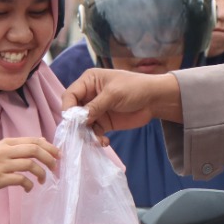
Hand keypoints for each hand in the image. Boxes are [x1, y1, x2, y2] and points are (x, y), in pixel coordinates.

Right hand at [0, 137, 59, 203]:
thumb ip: (18, 147)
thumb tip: (41, 142)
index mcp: (7, 143)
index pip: (34, 140)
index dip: (50, 147)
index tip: (58, 155)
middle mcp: (5, 151)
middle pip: (35, 150)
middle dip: (49, 159)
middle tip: (55, 168)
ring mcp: (2, 164)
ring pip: (30, 165)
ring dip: (41, 173)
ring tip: (42, 180)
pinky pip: (21, 180)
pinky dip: (29, 185)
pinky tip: (29, 188)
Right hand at [63, 69, 182, 133]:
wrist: (155, 100)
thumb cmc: (135, 88)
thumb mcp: (113, 94)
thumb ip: (95, 106)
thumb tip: (78, 119)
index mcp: (88, 81)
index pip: (70, 95)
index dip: (68, 108)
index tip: (71, 121)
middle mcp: (89, 95)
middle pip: (73, 111)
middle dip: (76, 124)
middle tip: (82, 134)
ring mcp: (96, 110)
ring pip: (82, 124)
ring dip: (86, 134)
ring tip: (96, 140)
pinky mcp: (104, 122)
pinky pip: (94, 132)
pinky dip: (96, 138)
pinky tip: (104, 141)